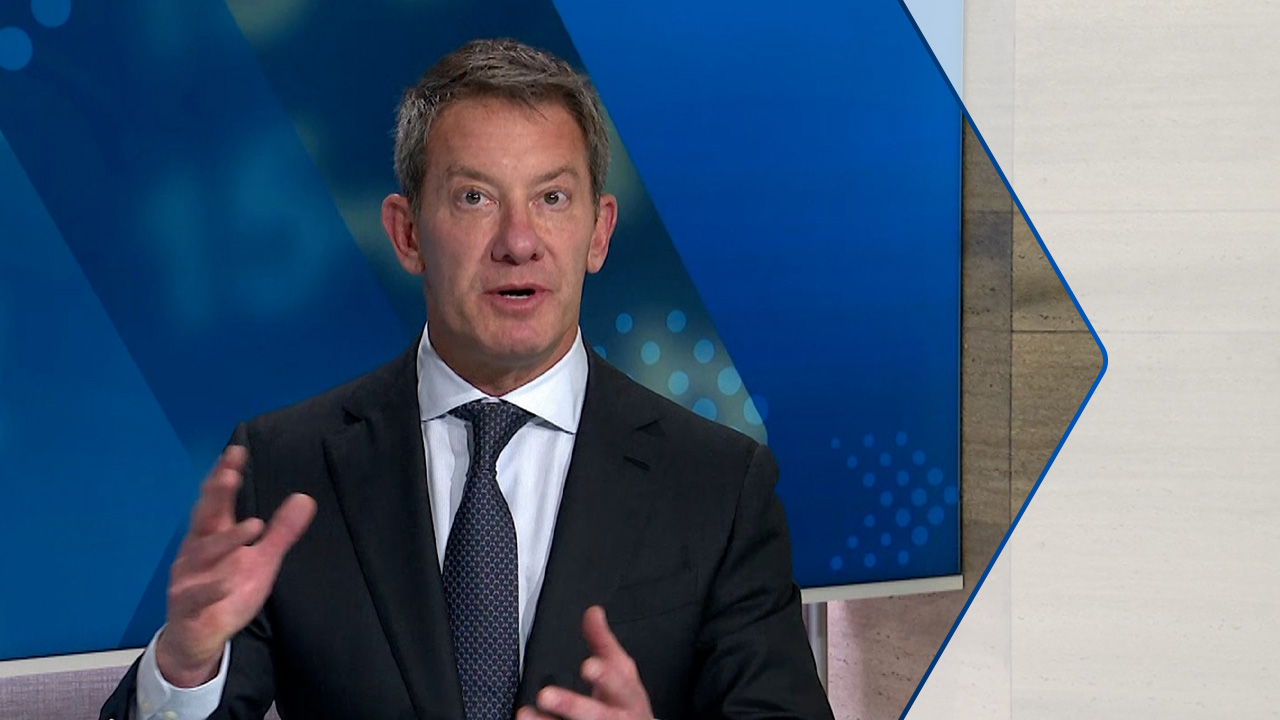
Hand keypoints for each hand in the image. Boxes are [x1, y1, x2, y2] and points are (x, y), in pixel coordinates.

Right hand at [155, 446, 315, 686]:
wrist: (198, 636)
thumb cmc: (227, 590)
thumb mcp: (261, 561)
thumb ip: (281, 532)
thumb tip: (305, 498)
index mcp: (212, 535)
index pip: (217, 500)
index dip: (224, 476)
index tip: (236, 451)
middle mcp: (196, 550)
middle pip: (204, 517)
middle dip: (216, 496)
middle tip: (230, 475)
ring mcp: (187, 577)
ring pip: (204, 554)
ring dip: (227, 539)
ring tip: (254, 525)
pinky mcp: (186, 605)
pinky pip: (197, 594)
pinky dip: (211, 587)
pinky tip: (227, 580)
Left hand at [519, 606, 653, 719]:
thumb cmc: (626, 701)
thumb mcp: (622, 670)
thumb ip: (604, 642)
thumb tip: (592, 612)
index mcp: (627, 695)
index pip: (618, 683)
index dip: (603, 676)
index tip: (587, 666)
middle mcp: (615, 718)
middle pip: (596, 714)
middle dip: (572, 704)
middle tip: (546, 694)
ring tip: (524, 713)